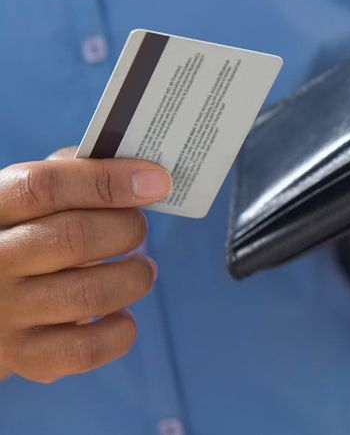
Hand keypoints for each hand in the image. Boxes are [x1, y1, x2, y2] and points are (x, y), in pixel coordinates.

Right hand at [0, 149, 169, 382]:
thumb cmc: (24, 238)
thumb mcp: (29, 201)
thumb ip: (71, 174)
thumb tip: (138, 171)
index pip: (43, 186)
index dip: (107, 180)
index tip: (157, 181)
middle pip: (73, 238)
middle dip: (126, 229)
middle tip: (138, 229)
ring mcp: (4, 312)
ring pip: (89, 294)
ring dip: (134, 277)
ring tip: (140, 269)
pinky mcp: (23, 355)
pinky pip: (86, 348)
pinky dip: (121, 330)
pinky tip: (121, 314)